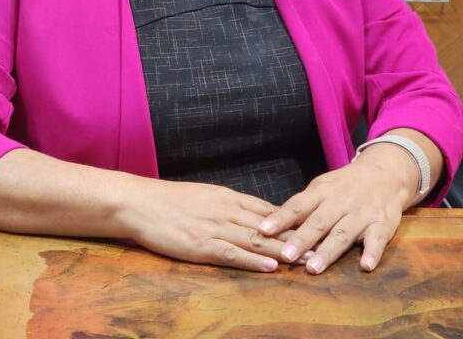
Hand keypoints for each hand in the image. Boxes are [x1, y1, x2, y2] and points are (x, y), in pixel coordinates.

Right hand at [118, 177, 312, 271]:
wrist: (139, 202)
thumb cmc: (167, 201)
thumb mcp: (202, 196)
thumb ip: (226, 205)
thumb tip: (248, 214)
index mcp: (227, 197)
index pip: (268, 209)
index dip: (293, 221)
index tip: (315, 229)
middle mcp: (226, 210)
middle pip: (269, 226)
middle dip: (297, 237)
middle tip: (323, 248)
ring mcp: (214, 227)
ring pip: (257, 239)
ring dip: (284, 250)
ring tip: (308, 260)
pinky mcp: (201, 244)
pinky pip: (232, 253)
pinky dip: (254, 260)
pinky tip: (271, 266)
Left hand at [257, 146, 417, 274]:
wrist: (383, 173)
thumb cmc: (343, 185)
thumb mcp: (321, 188)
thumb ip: (302, 207)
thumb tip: (273, 226)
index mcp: (321, 192)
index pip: (298, 205)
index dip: (281, 218)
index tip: (263, 230)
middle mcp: (340, 202)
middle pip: (318, 222)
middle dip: (301, 239)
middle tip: (285, 256)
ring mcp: (361, 213)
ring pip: (343, 233)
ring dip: (328, 251)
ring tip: (313, 268)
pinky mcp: (382, 224)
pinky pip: (377, 239)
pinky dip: (372, 252)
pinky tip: (365, 266)